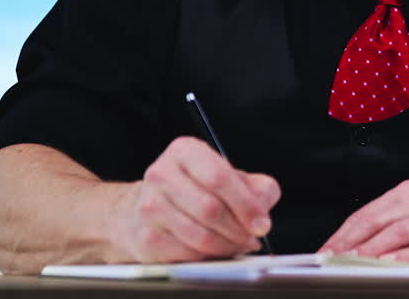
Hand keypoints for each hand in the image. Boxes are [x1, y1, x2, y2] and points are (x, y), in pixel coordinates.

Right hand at [110, 136, 279, 262]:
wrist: (152, 208)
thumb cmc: (196, 190)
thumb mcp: (229, 177)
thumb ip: (256, 187)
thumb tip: (263, 207)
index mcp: (185, 151)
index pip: (219, 177)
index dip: (246, 204)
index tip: (262, 224)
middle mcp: (162, 174)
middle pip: (210, 209)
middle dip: (238, 230)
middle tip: (252, 239)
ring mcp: (149, 206)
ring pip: (199, 235)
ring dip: (226, 246)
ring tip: (237, 245)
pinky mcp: (146, 236)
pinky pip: (186, 254)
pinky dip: (207, 257)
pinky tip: (215, 251)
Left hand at [320, 180, 408, 266]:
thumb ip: (399, 218)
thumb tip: (363, 240)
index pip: (367, 213)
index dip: (342, 233)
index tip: (324, 250)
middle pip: (376, 222)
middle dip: (348, 244)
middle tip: (328, 261)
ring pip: (398, 234)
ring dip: (371, 250)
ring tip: (350, 264)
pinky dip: (406, 257)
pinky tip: (390, 265)